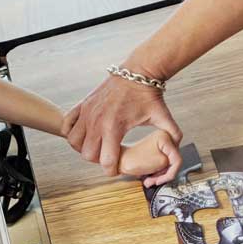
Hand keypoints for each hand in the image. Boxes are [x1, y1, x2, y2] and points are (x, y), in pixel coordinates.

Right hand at [62, 72, 182, 176]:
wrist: (138, 73)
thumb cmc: (148, 95)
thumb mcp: (163, 118)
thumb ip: (172, 136)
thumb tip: (175, 152)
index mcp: (114, 128)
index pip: (106, 161)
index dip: (111, 170)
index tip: (116, 169)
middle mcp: (97, 121)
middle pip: (87, 155)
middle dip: (97, 160)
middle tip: (106, 156)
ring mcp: (87, 113)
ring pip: (74, 142)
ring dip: (82, 148)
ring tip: (94, 146)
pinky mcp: (82, 105)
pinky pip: (67, 125)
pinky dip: (71, 132)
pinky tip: (83, 133)